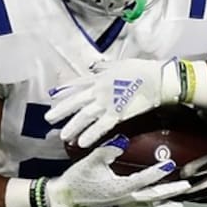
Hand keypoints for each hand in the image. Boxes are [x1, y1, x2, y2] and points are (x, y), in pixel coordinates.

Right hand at [33, 136, 189, 206]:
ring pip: (149, 204)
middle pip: (152, 196)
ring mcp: (123, 203)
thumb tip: (122, 139)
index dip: (157, 172)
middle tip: (187, 186)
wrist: (64, 198)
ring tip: (181, 203)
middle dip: (170, 191)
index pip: (143, 179)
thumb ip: (107, 150)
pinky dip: (154, 206)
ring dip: (165, 202)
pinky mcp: (120, 205)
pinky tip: (162, 205)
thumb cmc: (77, 179)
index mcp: (119, 188)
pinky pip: (141, 206)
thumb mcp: (90, 162)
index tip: (170, 164)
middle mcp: (125, 198)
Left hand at [46, 58, 182, 147]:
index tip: (53, 95)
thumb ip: (105, 67)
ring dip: (73, 126)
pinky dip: (91, 134)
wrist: (158, 79)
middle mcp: (99, 90)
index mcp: (100, 77)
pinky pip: (101, 126)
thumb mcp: (121, 64)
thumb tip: (95, 66)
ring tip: (63, 136)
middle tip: (49, 119)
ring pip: (84, 115)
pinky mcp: (117, 113)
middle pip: (76, 101)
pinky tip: (82, 143)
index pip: (78, 84)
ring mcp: (107, 102)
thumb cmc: (143, 69)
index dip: (65, 90)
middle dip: (61, 110)